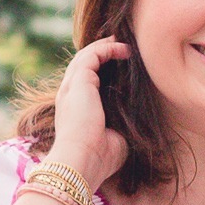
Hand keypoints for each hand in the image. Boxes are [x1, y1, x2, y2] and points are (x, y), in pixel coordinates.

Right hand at [50, 36, 130, 193]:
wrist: (82, 161)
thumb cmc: (98, 158)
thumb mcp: (114, 139)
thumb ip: (120, 127)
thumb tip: (134, 123)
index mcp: (75, 109)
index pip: (85, 82)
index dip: (101, 71)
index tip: (120, 67)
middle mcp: (70, 95)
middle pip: (84, 64)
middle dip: (102, 53)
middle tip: (122, 46)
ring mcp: (72, 86)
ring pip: (87, 55)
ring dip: (106, 46)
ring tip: (125, 43)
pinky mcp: (79, 80)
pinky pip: (93, 54)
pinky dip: (109, 48)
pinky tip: (125, 49)